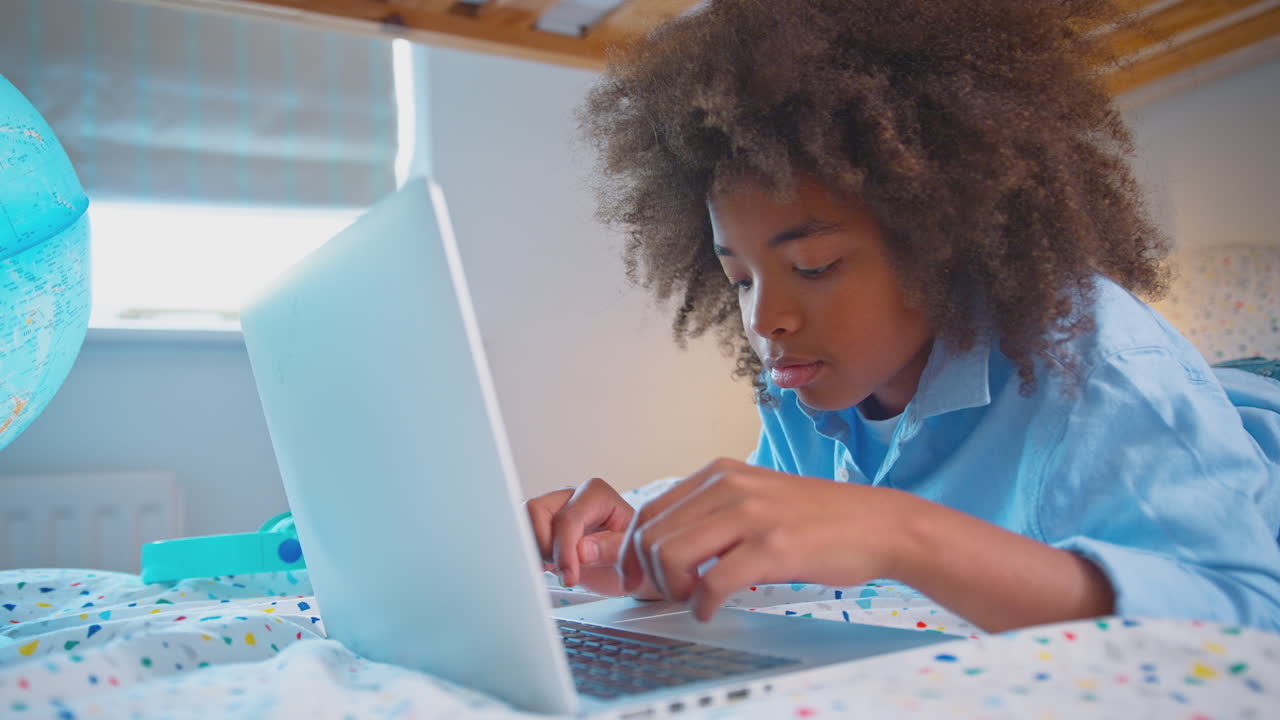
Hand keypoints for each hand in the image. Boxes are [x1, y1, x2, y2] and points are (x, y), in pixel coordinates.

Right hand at [525, 477, 660, 596]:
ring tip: (557, 568)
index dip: (564, 550)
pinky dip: (527, 553)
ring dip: (534, 549)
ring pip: (523, 521)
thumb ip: (611, 549)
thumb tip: (581, 550)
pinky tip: (546, 567)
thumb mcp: (634, 556)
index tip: (569, 576)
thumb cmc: (635, 557)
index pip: (568, 517)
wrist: (631, 568)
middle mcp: (572, 496)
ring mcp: (554, 509)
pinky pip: (520, 533)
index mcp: (597, 494)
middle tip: (564, 570)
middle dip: (545, 547)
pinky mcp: (542, 526)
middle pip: (536, 511)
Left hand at [617, 458, 915, 619]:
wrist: (879, 524)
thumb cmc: (819, 519)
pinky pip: (712, 583)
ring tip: (692, 600)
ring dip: (672, 589)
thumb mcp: (756, 497)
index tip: (641, 578)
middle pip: (650, 536)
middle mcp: (728, 486)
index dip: (634, 552)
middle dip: (649, 575)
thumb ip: (713, 512)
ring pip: (670, 556)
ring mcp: (750, 514)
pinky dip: (702, 605)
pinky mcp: (772, 547)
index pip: (648, 512)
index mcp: (719, 474)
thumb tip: (666, 546)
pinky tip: (712, 610)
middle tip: (670, 595)